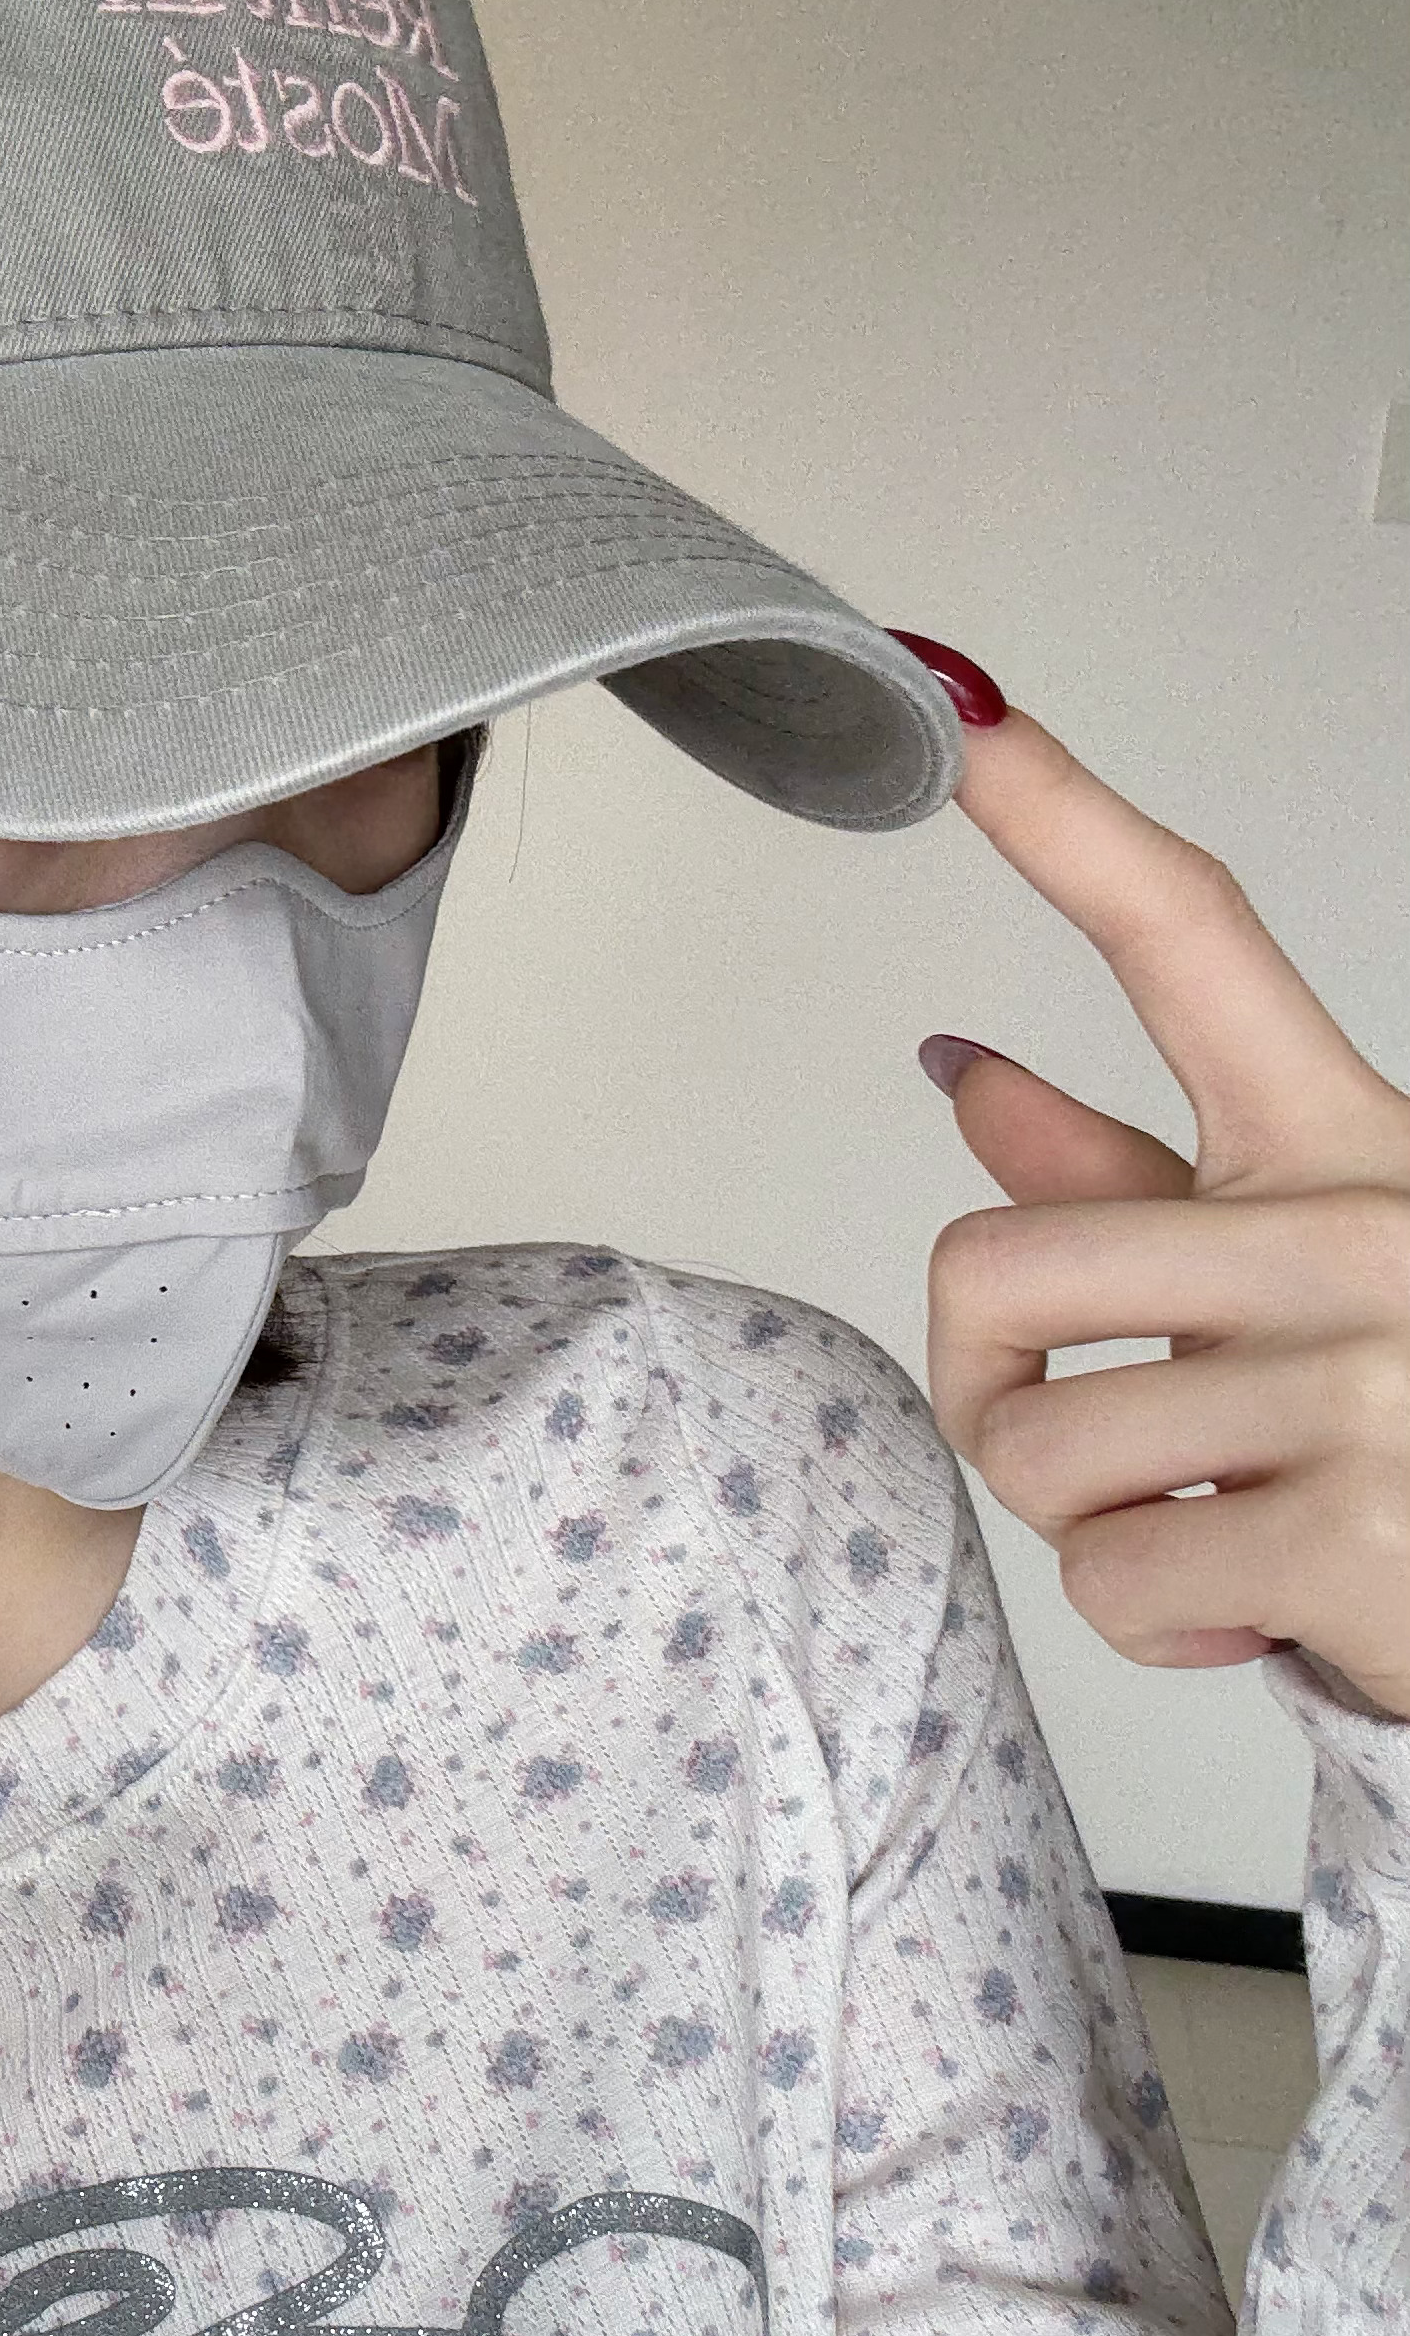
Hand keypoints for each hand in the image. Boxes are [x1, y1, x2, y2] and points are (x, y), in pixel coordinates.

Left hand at [897, 645, 1409, 1722]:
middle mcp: (1365, 1231)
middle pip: (994, 1263)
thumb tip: (967, 1076)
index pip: (1193, 944)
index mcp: (1347, 1150)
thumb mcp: (1301, 1291)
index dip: (1065, 821)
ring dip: (1088, 1523)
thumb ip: (1132, 1191)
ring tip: (1214, 1526)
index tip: (965, 714)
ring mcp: (1370, 1377)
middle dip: (992, 1390)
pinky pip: (1110, 1574)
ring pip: (1037, 1444)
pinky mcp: (1354, 1526)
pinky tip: (1257, 1604)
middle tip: (1092, 1448)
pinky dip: (1153, 1621)